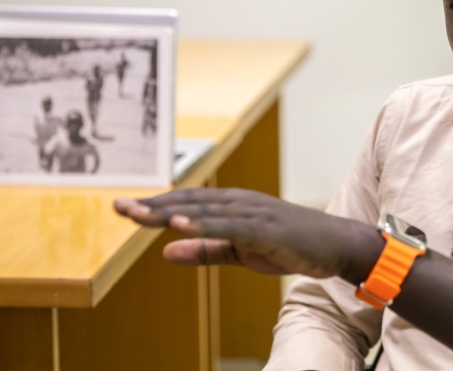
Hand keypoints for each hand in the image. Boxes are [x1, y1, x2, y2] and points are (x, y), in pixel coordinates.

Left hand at [114, 188, 383, 281]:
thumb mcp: (240, 251)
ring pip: (204, 210)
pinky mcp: (266, 227)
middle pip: (189, 200)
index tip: (124, 207)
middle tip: (119, 207)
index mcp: (232, 205)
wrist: (333, 245)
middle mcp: (239, 202)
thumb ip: (203, 250)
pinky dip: (203, 224)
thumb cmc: (289, 245)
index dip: (155, 205)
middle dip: (153, 205)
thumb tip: (164, 252)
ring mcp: (253, 212)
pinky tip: (180, 225)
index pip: (186, 202)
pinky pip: (229, 226)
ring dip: (170, 212)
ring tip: (139, 215)